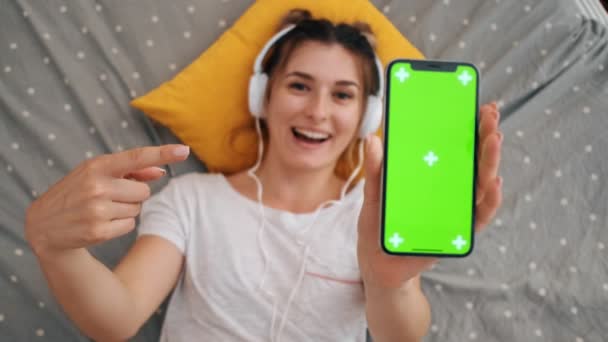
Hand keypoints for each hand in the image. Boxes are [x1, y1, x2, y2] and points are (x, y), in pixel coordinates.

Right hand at [24, 144, 189, 257]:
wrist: (43, 227)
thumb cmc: (77, 194)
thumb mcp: (96, 174)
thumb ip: (130, 171)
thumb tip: (161, 171)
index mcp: (96, 166)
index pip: (136, 157)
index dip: (162, 153)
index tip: (184, 150)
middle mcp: (97, 186)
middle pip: (144, 191)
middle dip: (133, 195)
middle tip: (109, 197)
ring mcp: (97, 210)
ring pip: (138, 209)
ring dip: (126, 210)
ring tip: (101, 209)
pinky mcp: (99, 231)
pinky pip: (130, 225)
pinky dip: (120, 225)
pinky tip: (100, 223)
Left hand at [357, 102, 502, 288]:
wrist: (378, 264)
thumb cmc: (379, 226)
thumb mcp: (374, 195)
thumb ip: (376, 171)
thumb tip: (373, 139)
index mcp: (432, 179)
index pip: (455, 150)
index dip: (469, 128)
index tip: (479, 105)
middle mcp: (449, 193)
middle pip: (472, 163)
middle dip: (484, 137)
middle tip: (489, 115)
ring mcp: (454, 213)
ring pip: (480, 186)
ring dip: (489, 163)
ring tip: (494, 139)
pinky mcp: (455, 234)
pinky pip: (477, 218)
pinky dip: (488, 201)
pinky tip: (493, 183)